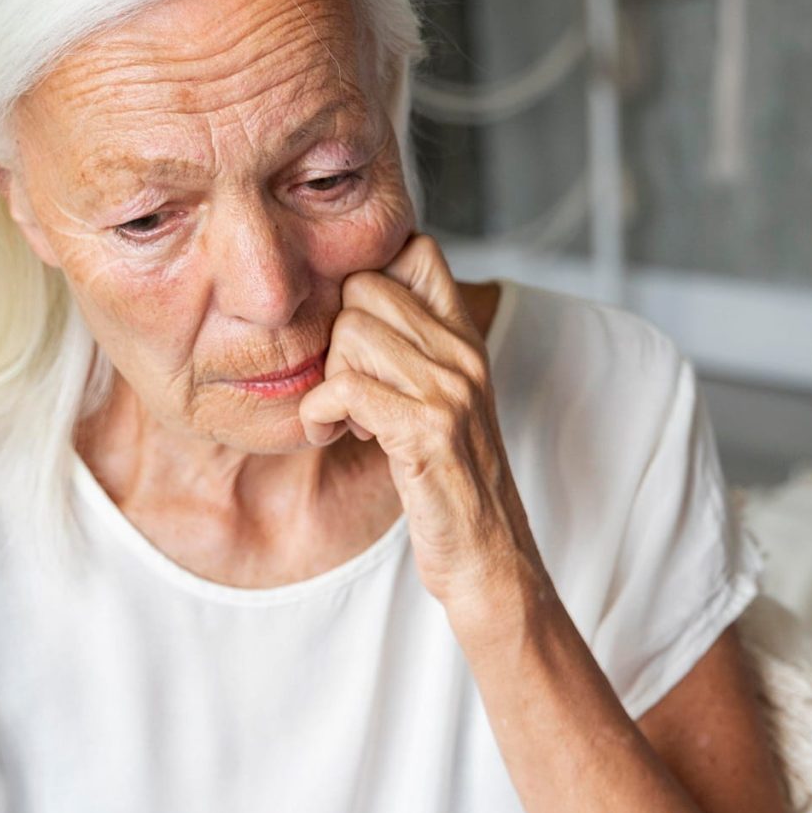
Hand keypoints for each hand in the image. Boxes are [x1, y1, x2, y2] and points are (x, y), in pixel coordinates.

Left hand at [297, 235, 545, 622]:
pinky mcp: (428, 431)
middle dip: (336, 338)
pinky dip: (319, 413)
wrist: (491, 562)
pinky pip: (345, 387)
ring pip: (349, 334)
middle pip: (363, 288)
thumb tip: (351, 307)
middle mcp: (464, 354)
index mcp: (467, 340)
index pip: (417, 250)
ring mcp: (450, 390)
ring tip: (345, 419)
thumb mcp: (442, 405)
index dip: (369, 276)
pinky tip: (330, 435)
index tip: (357, 336)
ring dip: (328, 381)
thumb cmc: (454, 488)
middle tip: (346, 388)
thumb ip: (415, 353)